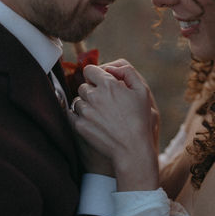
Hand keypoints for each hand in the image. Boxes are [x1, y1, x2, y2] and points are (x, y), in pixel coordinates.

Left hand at [69, 64, 158, 190]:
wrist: (132, 148)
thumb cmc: (140, 120)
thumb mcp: (142, 91)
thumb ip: (128, 72)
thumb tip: (112, 68)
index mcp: (108, 85)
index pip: (89, 70)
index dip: (96, 76)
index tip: (101, 84)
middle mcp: (93, 96)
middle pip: (83, 86)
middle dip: (92, 91)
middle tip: (104, 102)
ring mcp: (85, 112)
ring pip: (77, 101)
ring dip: (86, 105)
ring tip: (100, 114)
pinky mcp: (79, 126)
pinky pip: (72, 114)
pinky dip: (79, 116)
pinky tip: (92, 121)